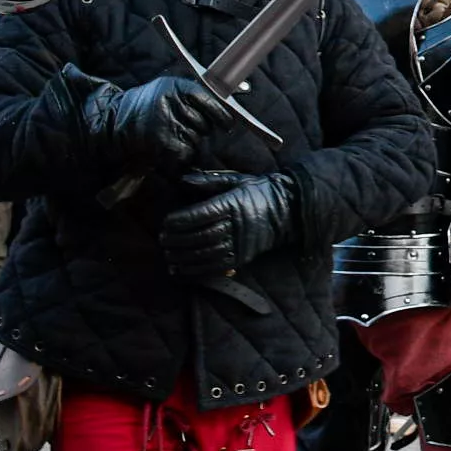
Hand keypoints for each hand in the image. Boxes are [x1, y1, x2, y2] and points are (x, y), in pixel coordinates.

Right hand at [83, 73, 237, 173]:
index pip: (210, 100)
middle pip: (204, 124)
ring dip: (190, 145)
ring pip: (196, 140)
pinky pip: (185, 153)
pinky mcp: (160, 140)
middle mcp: (172, 101)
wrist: (111, 121)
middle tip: (183, 132)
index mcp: (176, 86)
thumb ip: (194, 98)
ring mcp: (166, 121)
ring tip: (171, 139)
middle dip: (200, 132)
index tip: (227, 124)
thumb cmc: (144, 108)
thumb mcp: (167, 92)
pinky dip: (182, 157)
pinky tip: (171, 152)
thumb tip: (226, 112)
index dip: (221, 115)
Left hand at [159, 170, 296, 275]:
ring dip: (184, 257)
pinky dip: (196, 270)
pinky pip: (216, 267)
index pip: (202, 214)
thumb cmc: (258, 192)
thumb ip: (209, 182)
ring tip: (168, 255)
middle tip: (162, 240)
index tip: (166, 223)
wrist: (288, 211)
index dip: (181, 220)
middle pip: (201, 235)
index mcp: (234, 204)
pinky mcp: (243, 258)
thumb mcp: (236, 180)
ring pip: (207, 253)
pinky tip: (182, 269)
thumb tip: (183, 180)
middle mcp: (237, 225)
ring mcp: (241, 244)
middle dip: (178, 240)